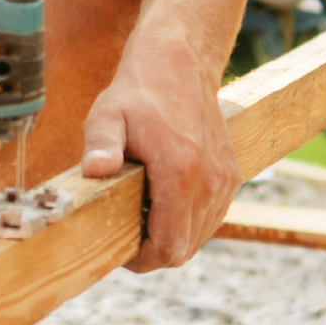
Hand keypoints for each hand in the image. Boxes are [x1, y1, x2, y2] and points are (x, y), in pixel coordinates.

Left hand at [77, 30, 238, 270]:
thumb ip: (101, 145)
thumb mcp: (108, 114)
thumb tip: (94, 169)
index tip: (121, 250)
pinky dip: (187, 222)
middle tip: (125, 232)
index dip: (142, 260)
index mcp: (180, 172)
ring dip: (171, 236)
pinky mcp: (231, 176)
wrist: (180, 64)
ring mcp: (225, 180)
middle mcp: (210, 181)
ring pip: (199, 237)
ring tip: (142, 213)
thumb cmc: (138, 93)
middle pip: (184, 249)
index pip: (169, 246)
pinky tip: (163, 202)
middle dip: (153, 252)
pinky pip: (210, 219)